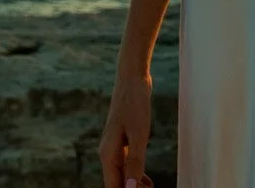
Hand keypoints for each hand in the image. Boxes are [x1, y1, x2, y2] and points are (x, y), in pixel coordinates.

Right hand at [99, 71, 154, 187]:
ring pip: (121, 174)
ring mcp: (114, 147)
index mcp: (108, 154)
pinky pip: (125, 164)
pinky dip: (135, 174)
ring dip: (133, 185)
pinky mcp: (122, 140)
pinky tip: (146, 179)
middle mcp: (107, 153)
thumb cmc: (135, 104)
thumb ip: (135, 163)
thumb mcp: (139, 135)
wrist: (132, 79)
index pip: (113, 187)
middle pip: (116, 182)